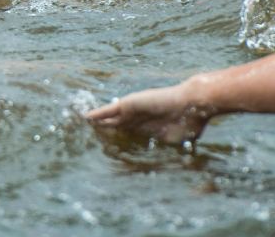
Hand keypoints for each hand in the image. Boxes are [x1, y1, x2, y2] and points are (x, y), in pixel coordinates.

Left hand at [85, 84, 211, 144]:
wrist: (192, 105)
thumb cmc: (189, 124)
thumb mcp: (174, 142)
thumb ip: (166, 152)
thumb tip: (165, 169)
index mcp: (147, 129)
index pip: (128, 135)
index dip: (117, 140)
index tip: (106, 150)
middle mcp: (137, 120)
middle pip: (115, 127)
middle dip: (103, 131)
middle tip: (88, 139)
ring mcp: (132, 112)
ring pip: (108, 119)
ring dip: (96, 123)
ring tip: (82, 126)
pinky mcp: (128, 105)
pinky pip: (108, 110)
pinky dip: (97, 114)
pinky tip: (85, 118)